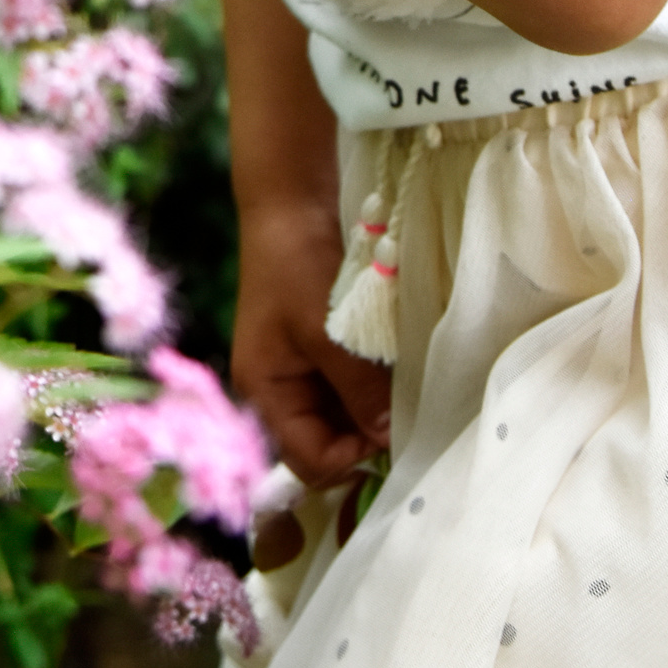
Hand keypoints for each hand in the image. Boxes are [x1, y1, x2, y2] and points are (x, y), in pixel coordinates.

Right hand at [231, 196, 391, 488]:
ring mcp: (296, 371)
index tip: (390, 432)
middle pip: (322, 442)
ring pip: (338, 416)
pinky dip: (368, 386)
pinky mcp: (314, 352)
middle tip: (402, 413)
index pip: (307, 459)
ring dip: (369, 409)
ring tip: (400, 390)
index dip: (349, 457)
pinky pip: (344, 388)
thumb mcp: (328, 334)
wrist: (288, 208)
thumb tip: (387, 439)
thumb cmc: (297, 268)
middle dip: (361, 435)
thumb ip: (358, 391)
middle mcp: (276, 390)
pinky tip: (390, 371)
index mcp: (265, 392)